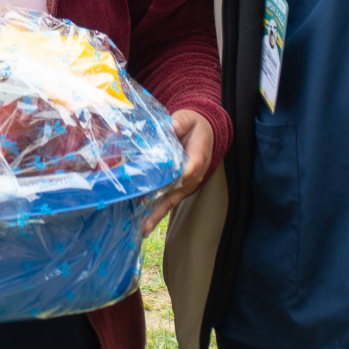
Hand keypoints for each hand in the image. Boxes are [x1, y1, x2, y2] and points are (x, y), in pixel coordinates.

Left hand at [142, 109, 214, 234]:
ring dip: (157, 214)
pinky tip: (145, 220)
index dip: (172, 181)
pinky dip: (158, 210)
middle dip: (160, 209)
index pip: (186, 172)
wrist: (205, 131)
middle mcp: (193, 175)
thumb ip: (179, 122)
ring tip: (144, 229)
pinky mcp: (180, 186)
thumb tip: (170, 127)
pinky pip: (169, 199)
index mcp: (197, 158)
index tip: (158, 191)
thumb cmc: (194, 125)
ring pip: (171, 200)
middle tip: (145, 225)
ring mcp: (187, 183)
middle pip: (176, 194)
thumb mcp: (188, 119)